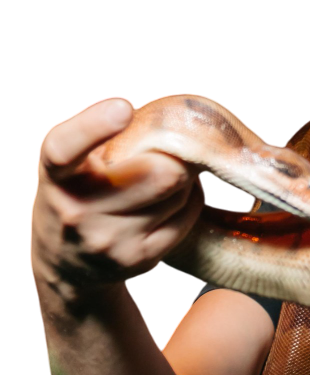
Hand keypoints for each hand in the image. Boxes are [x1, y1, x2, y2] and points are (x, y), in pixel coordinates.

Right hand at [31, 96, 204, 299]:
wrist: (65, 266)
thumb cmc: (73, 197)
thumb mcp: (69, 166)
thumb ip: (99, 138)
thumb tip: (163, 120)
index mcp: (57, 176)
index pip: (64, 150)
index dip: (94, 126)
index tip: (123, 108)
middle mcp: (79, 210)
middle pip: (158, 172)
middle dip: (173, 155)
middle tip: (168, 150)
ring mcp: (112, 239)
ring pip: (178, 192)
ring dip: (183, 177)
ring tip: (162, 176)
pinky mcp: (140, 259)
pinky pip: (187, 216)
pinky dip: (188, 200)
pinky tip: (170, 199)